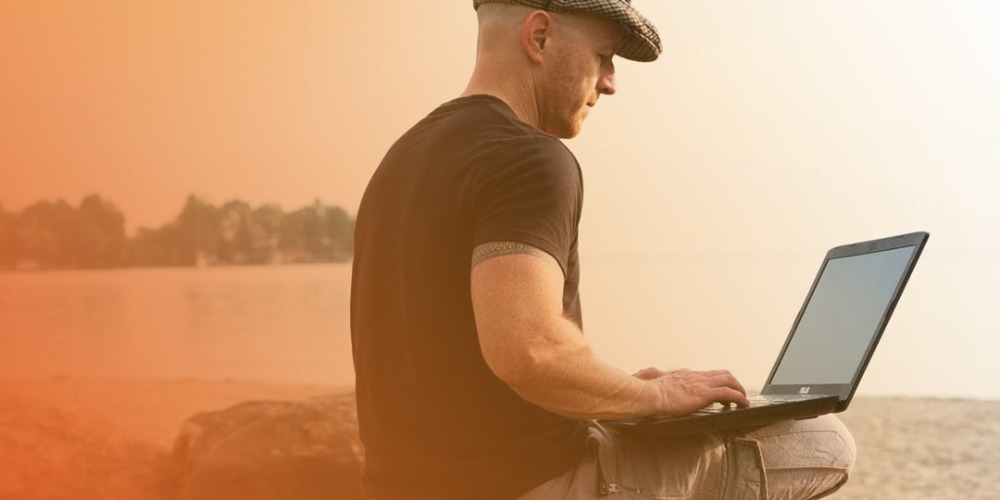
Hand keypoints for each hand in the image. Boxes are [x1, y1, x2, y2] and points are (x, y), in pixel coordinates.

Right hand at [634, 367, 748, 417]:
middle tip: (737, 393)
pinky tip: (743, 403)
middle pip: (721, 373)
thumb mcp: (651, 379)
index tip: (719, 388)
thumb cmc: (647, 393)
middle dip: (732, 382)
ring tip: (743, 399)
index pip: (705, 374)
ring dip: (739, 388)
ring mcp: (701, 383)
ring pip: (729, 379)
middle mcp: (694, 376)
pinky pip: (729, 393)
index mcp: (683, 375)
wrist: (647, 395)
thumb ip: (653, 376)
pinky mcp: (705, 393)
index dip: (715, 381)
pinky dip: (739, 397)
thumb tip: (648, 374)